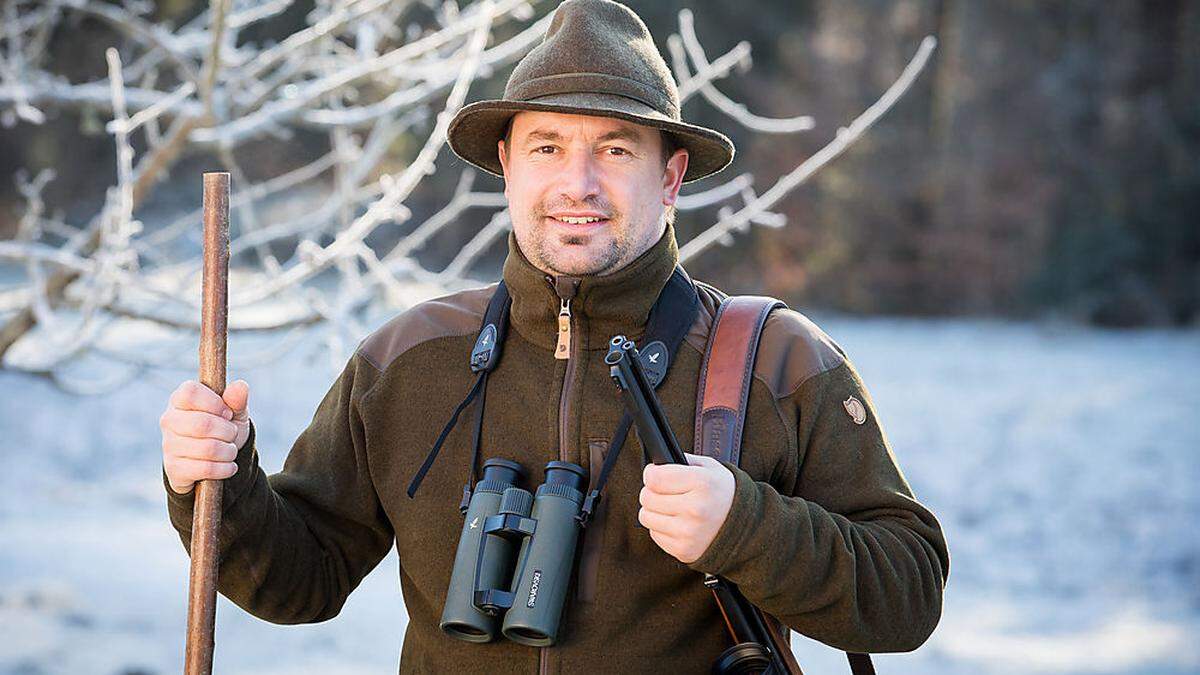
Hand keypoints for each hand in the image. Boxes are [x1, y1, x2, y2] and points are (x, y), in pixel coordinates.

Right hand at [160, 379, 250, 494]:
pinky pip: (206, 469)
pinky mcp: (174, 469)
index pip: (191, 393)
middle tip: (232, 434)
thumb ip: (237, 399)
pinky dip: (225, 468)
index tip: (227, 413)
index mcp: (180, 399)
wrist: (214, 460)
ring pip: (208, 449)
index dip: (215, 403)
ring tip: (230, 450)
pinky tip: (228, 466)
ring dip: (229, 451)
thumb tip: (240, 386)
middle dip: (228, 432)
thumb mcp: (234, 412)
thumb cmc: (222, 428)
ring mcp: (169, 445)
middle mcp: (169, 420)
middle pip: (203, 424)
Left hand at [638, 453, 735, 563]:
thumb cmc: (725, 494)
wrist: (748, 528)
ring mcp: (688, 532)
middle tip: (663, 491)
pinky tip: (677, 523)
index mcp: (703, 483)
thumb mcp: (711, 468)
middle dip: (651, 491)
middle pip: (647, 497)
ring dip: (654, 510)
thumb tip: (656, 464)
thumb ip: (683, 461)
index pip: (655, 478)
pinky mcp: (683, 550)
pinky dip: (661, 528)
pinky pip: (655, 534)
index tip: (653, 473)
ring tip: (669, 507)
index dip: (650, 473)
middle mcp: (695, 509)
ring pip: (646, 517)